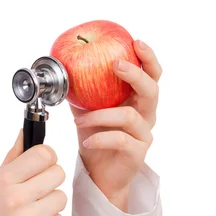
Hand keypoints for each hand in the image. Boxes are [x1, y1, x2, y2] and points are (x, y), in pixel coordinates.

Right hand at [0, 129, 66, 215]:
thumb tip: (26, 131)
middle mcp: (15, 198)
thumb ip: (14, 156)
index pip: (43, 154)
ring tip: (35, 208)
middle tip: (38, 188)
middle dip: (51, 179)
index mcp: (4, 180)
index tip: (43, 164)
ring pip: (61, 196)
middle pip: (57, 173)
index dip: (47, 157)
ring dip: (52, 201)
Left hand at [70, 39, 161, 210]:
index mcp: (136, 100)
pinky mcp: (137, 153)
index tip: (135, 42)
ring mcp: (144, 134)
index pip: (151, 75)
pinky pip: (121, 140)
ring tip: (80, 119)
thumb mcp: (86, 110)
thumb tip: (64, 68)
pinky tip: (86, 141)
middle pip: (151, 90)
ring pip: (130, 116)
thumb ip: (81, 91)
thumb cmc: (96, 137)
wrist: (100, 173)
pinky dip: (101, 137)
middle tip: (116, 65)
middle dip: (135, 75)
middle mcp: (146, 115)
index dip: (147, 58)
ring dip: (101, 114)